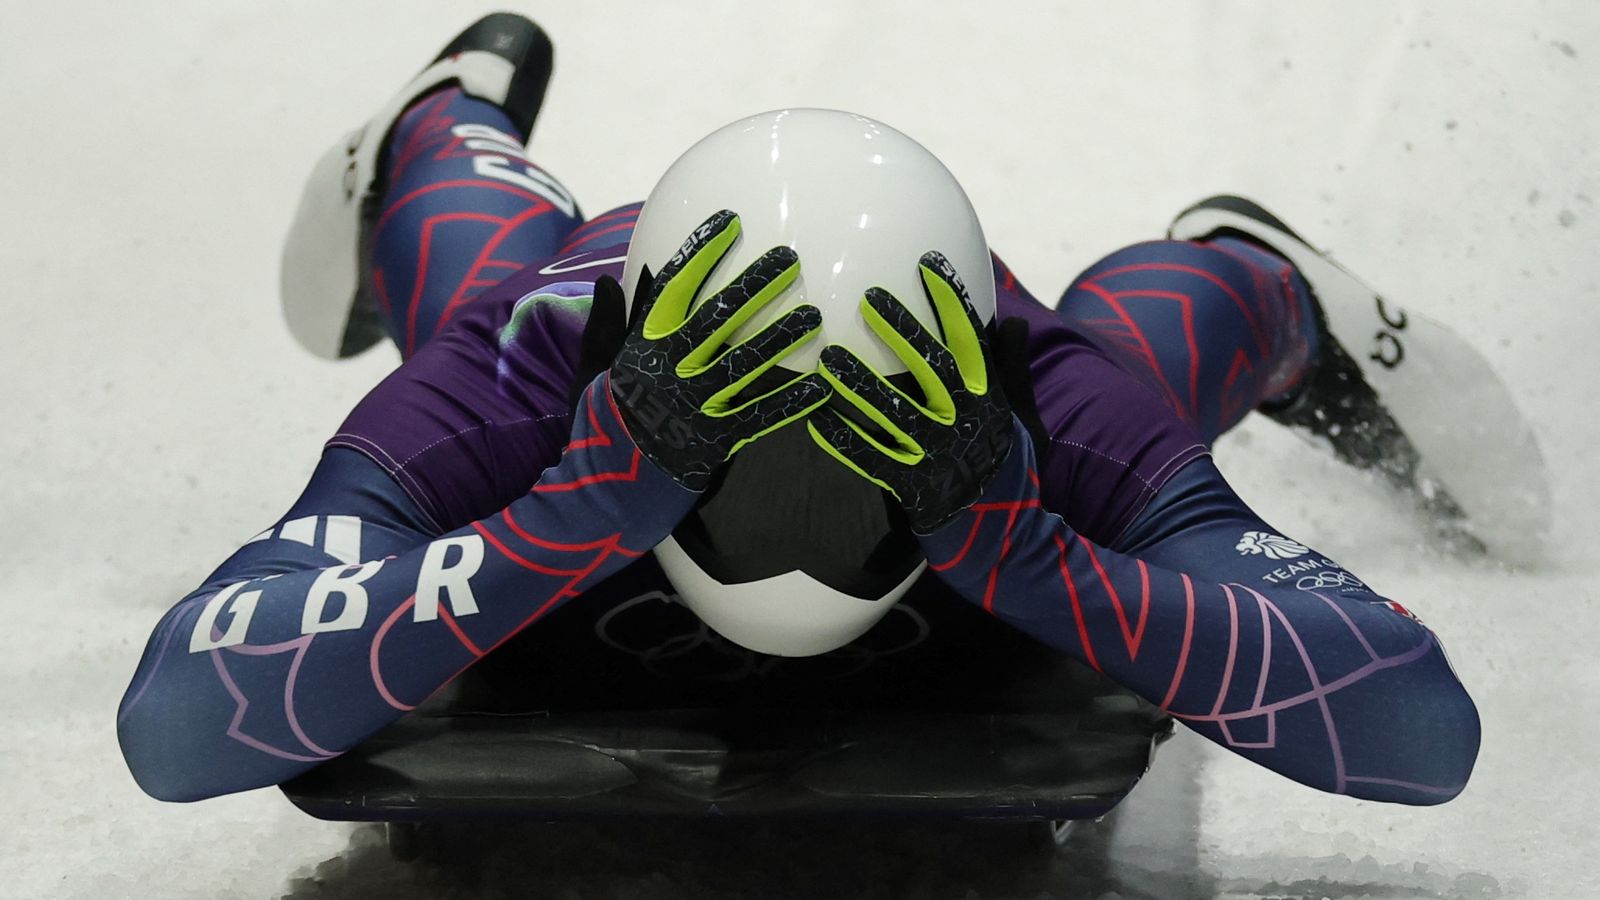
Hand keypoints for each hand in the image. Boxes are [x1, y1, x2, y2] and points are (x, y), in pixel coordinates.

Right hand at [604, 209, 830, 490]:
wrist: (602, 493)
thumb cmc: (602, 425)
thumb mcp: (592, 371)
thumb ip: (606, 326)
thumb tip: (607, 278)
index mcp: (641, 347)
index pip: (673, 289)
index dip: (702, 253)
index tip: (730, 222)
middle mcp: (668, 371)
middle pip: (718, 319)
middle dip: (755, 285)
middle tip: (789, 258)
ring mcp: (693, 407)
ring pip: (744, 365)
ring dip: (781, 338)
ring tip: (813, 316)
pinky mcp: (712, 443)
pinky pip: (758, 418)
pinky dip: (789, 403)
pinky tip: (820, 387)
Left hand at [806, 251, 1014, 532]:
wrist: (1006, 534)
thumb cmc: (1007, 465)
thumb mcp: (1021, 416)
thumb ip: (1011, 369)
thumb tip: (1016, 322)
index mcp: (991, 399)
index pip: (972, 343)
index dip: (952, 303)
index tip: (929, 265)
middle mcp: (967, 423)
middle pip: (933, 369)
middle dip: (902, 331)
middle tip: (869, 297)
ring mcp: (939, 456)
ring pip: (895, 414)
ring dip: (861, 385)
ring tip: (830, 358)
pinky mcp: (915, 489)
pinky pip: (874, 461)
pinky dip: (845, 441)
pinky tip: (817, 420)